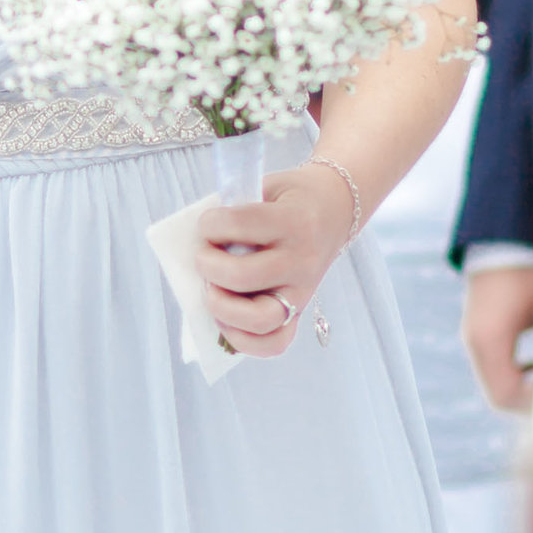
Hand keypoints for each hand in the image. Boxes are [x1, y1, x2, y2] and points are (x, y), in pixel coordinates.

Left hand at [195, 162, 353, 360]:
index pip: (240, 224)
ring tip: (212, 290)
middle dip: (208, 266)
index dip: (210, 224)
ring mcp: (303, 291)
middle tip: (203, 257)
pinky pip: (273, 343)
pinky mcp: (300, 313)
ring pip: (258, 318)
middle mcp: (302, 260)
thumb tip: (197, 245)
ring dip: (221, 307)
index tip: (207, 223)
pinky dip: (244, 340)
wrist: (336, 209)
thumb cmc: (290, 199)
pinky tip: (226, 320)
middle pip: (242, 276)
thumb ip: (236, 212)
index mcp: (295, 221)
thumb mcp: (267, 188)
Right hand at [463, 263, 532, 413]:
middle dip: (528, 401)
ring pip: (495, 384)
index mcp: (491, 341)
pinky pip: (493, 369)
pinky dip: (514, 374)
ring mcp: (474, 341)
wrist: (501, 243)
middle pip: (498, 396)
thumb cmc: (527, 272)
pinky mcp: (478, 335)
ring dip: (521, 388)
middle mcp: (476, 345)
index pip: (506, 394)